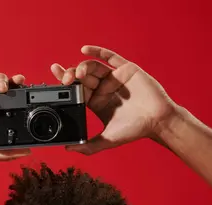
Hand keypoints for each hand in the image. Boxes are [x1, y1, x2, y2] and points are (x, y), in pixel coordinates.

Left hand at [51, 45, 177, 154]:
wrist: (157, 121)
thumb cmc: (134, 130)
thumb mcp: (107, 140)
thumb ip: (88, 147)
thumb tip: (69, 148)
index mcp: (96, 102)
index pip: (77, 90)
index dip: (65, 84)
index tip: (54, 78)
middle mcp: (103, 88)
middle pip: (83, 77)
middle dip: (71, 76)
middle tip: (65, 79)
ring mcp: (114, 78)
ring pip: (93, 67)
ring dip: (83, 67)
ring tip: (79, 74)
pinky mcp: (126, 69)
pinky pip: (110, 57)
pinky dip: (97, 51)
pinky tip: (84, 50)